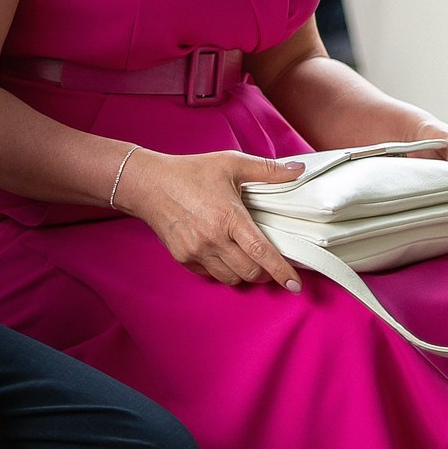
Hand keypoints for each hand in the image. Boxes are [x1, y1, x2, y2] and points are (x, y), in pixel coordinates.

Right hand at [115, 148, 305, 289]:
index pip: (262, 253)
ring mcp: (196, 251)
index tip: (295, 285)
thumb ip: (268, 169)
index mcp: (229, 217)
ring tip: (245, 258)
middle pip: (250, 272)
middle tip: (268, 263)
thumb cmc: (190, 172)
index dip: (281, 271)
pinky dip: (222, 270)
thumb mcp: (231, 163)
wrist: (148, 184)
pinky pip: (211, 275)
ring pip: (231, 278)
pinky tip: (222, 254)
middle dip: (264, 273)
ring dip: (243, 273)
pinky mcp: (183, 258)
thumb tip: (298, 169)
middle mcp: (213, 239)